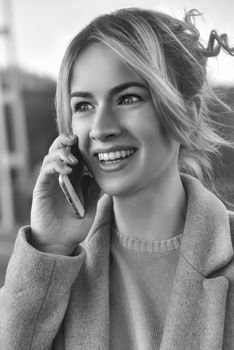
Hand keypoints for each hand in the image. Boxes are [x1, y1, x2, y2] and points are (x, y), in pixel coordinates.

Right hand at [30, 134, 99, 254]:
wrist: (59, 243)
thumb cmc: (75, 228)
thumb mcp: (91, 210)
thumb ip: (94, 194)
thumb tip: (101, 178)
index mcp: (73, 179)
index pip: (74, 156)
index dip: (79, 146)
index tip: (90, 142)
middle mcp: (60, 177)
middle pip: (60, 151)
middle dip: (65, 141)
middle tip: (74, 138)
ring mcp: (50, 181)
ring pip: (51, 156)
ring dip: (61, 153)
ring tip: (73, 160)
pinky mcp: (42, 187)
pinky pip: (46, 170)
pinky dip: (55, 165)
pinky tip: (66, 169)